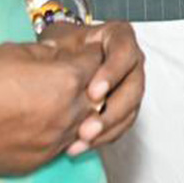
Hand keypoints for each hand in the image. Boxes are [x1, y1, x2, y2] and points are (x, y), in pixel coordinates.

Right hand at [0, 37, 105, 177]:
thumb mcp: (14, 52)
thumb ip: (46, 52)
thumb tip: (60, 52)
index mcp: (66, 80)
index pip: (96, 61)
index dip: (89, 52)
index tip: (82, 49)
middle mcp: (69, 111)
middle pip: (98, 92)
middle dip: (91, 79)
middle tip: (75, 71)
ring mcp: (58, 138)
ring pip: (86, 119)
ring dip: (79, 106)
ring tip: (60, 96)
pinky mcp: (45, 157)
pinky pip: (67, 140)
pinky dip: (64, 127)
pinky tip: (47, 118)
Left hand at [38, 21, 145, 154]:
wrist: (63, 62)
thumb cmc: (61, 46)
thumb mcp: (58, 39)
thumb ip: (59, 45)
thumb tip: (49, 54)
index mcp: (118, 37)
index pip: (124, 51)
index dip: (112, 73)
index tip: (93, 94)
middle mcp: (131, 60)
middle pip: (134, 85)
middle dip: (112, 110)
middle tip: (88, 127)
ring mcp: (131, 84)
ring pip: (131, 109)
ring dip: (108, 128)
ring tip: (83, 140)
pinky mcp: (125, 106)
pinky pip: (122, 124)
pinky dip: (104, 137)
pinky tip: (82, 145)